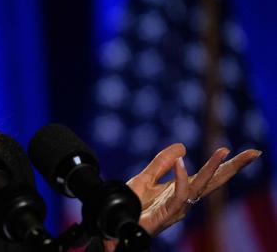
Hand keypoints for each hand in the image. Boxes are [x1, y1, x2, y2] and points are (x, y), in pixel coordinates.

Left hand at [126, 143, 260, 235]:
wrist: (116, 223)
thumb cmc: (131, 205)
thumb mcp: (146, 178)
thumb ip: (162, 163)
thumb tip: (183, 147)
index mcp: (182, 191)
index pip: (209, 176)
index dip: (227, 164)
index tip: (249, 152)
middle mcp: (184, 200)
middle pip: (213, 182)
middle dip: (233, 168)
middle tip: (253, 153)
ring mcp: (177, 208)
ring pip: (200, 187)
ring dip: (212, 169)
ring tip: (223, 152)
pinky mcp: (166, 214)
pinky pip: (178, 196)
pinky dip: (180, 178)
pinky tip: (182, 163)